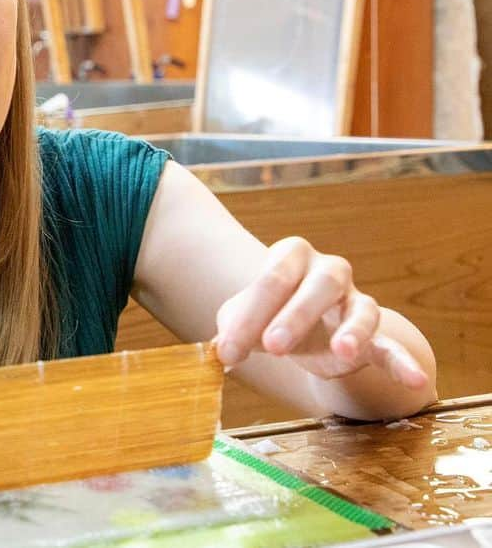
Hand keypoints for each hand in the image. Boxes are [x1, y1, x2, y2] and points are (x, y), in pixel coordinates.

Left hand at [214, 237, 428, 389]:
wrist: (294, 329)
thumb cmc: (263, 316)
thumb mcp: (240, 319)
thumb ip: (231, 331)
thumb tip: (220, 352)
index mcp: (290, 256)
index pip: (272, 278)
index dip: (250, 314)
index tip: (228, 349)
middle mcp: (328, 271)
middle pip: (319, 286)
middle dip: (296, 315)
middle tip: (273, 347)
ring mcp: (355, 300)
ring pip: (361, 309)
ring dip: (352, 331)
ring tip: (342, 353)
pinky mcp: (374, 333)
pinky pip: (392, 345)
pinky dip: (405, 362)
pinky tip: (417, 381)